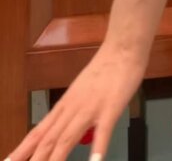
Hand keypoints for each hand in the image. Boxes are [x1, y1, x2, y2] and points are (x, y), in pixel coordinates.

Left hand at [7, 43, 144, 160]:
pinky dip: (97, 148)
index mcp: (65, 104)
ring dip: (55, 159)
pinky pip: (103, 131)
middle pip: (48, 139)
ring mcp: (91, 108)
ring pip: (67, 138)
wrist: (123, 47)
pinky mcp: (111, 108)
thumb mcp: (83, 90)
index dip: (22, 150)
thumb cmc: (106, 67)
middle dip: (34, 160)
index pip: (38, 132)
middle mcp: (72, 108)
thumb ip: (76, 111)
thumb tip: (73, 132)